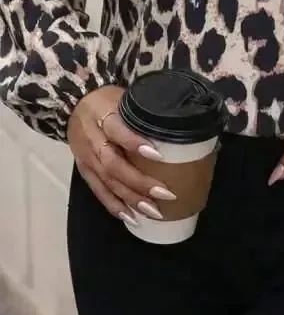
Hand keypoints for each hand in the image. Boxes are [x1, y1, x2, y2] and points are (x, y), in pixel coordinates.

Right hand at [67, 85, 177, 227]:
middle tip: (165, 193)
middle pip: (113, 164)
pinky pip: (98, 190)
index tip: (158, 154)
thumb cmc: (108, 99)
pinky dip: (113, 205)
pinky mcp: (84, 169)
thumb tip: (178, 127)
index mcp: (103, 114)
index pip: (117, 130)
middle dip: (139, 181)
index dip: (135, 143)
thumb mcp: (124, 97)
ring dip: (130, 199)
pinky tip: (130, 217)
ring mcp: (86, 157)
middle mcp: (92, 138)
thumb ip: (143, 112)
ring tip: (153, 211)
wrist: (74, 102)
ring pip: (106, 181)